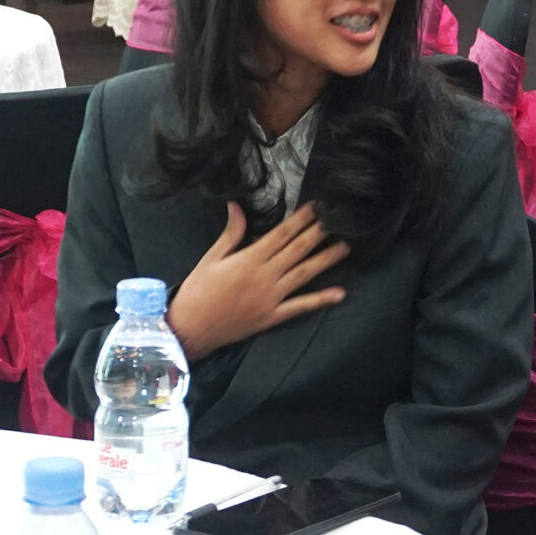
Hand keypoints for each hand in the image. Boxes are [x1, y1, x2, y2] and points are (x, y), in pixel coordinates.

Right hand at [166, 202, 347, 358]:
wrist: (190, 329)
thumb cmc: (198, 291)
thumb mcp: (210, 258)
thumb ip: (230, 233)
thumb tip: (237, 205)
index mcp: (249, 259)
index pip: (281, 234)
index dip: (301, 219)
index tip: (318, 206)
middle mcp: (264, 276)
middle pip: (297, 250)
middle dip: (319, 233)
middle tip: (339, 219)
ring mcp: (270, 298)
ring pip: (303, 275)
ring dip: (326, 260)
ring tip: (345, 247)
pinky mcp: (271, 317)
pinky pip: (299, 308)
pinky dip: (320, 300)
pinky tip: (339, 294)